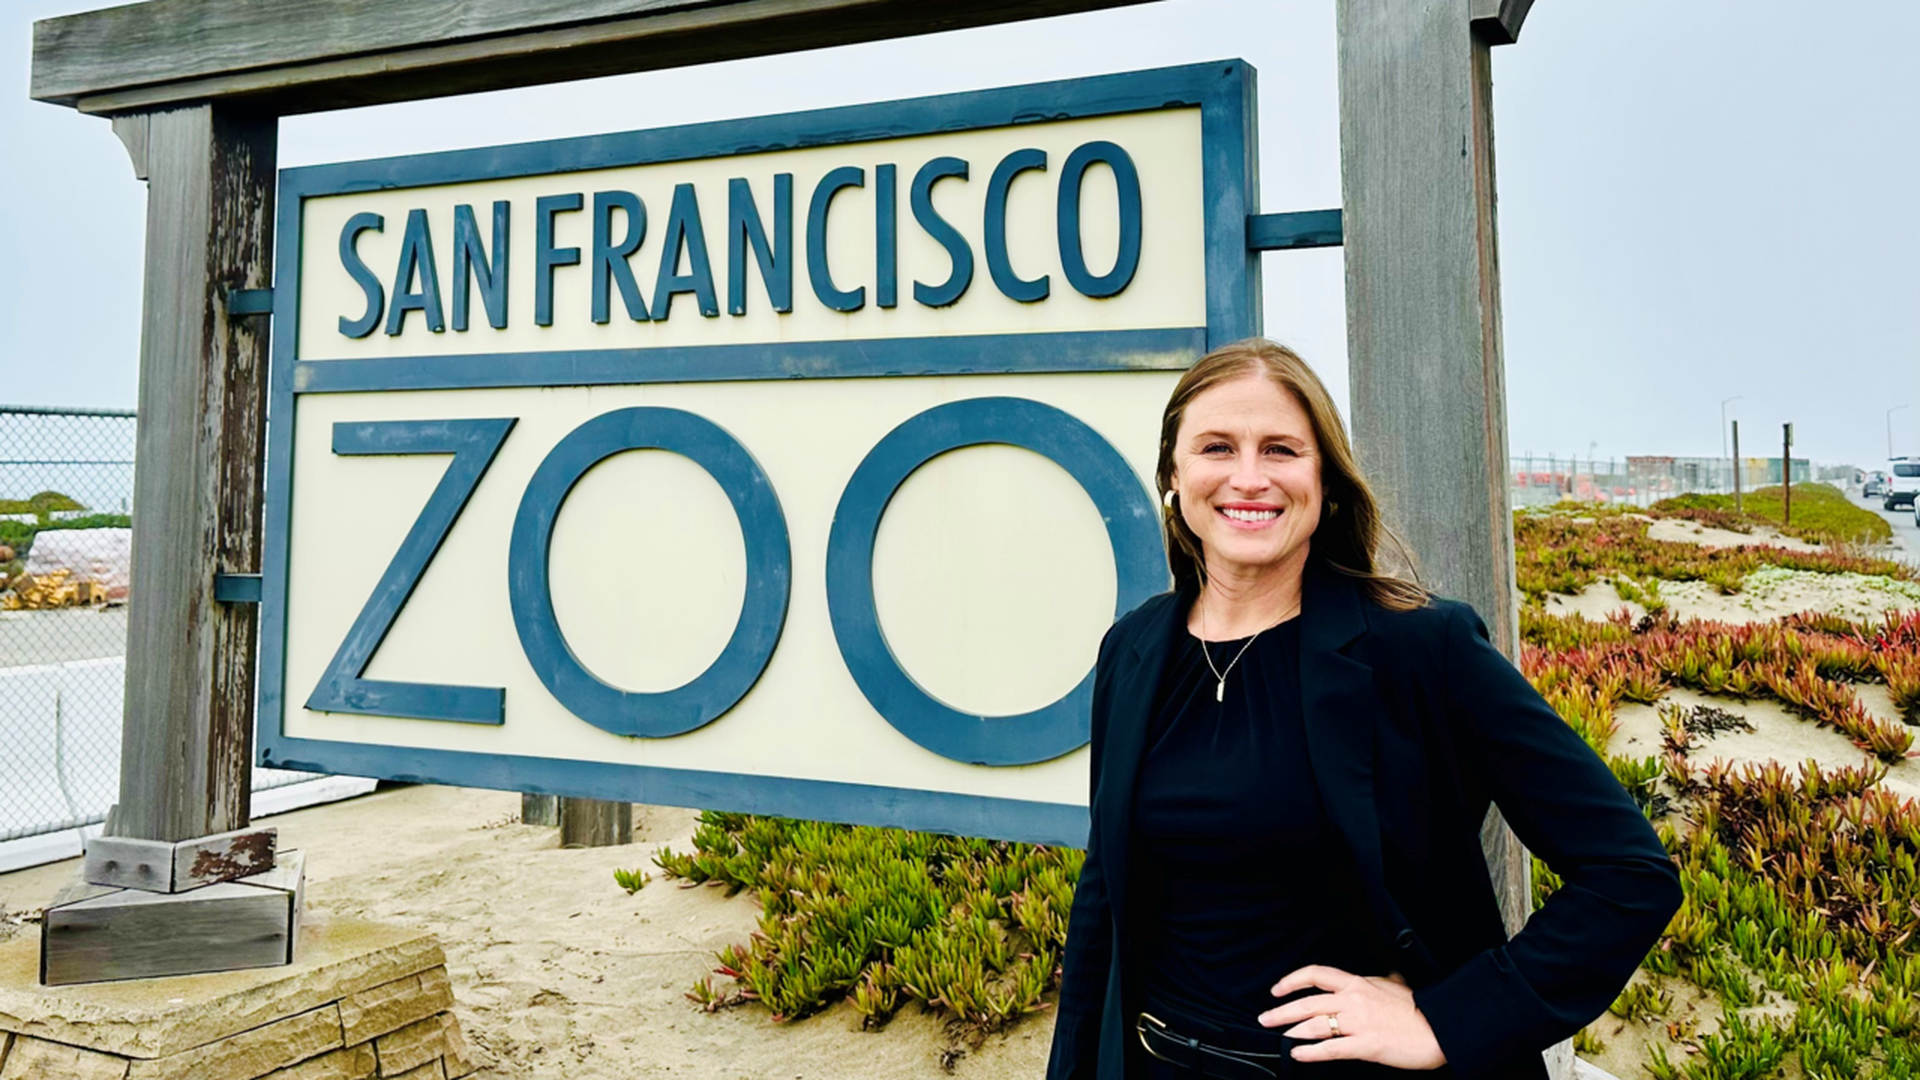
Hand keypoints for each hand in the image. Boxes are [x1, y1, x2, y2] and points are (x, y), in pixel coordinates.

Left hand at [1257, 965, 1445, 1069]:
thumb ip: (1382, 980)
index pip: (1316, 974)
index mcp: (1358, 984)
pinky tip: (1297, 1054)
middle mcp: (1353, 1000)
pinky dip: (1310, 1052)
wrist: (1438, 1028)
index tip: (1277, 989)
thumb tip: (1385, 975)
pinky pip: (1330, 1049)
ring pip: (1314, 1024)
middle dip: (1281, 1011)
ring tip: (1279, 1036)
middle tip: (1265, 1018)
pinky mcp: (1365, 1045)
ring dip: (1291, 1030)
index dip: (1292, 980)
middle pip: (1307, 1002)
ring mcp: (1358, 1023)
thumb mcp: (1395, 985)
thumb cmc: (1417, 1010)